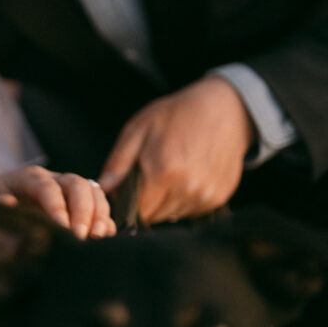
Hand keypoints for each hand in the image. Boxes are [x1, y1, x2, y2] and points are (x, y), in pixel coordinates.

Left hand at [0, 165, 116, 238]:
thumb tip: (9, 203)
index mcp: (30, 177)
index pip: (48, 187)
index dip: (57, 206)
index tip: (62, 228)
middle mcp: (54, 179)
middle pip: (77, 184)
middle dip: (83, 210)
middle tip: (81, 236)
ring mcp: (69, 191)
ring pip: (94, 192)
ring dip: (99, 214)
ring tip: (97, 237)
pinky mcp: (79, 205)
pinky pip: (100, 207)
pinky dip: (106, 221)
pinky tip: (104, 237)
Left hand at [98, 76, 254, 223]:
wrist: (225, 110)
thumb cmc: (176, 115)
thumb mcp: (137, 129)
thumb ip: (118, 163)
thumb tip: (102, 189)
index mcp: (164, 173)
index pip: (135, 211)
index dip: (126, 203)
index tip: (125, 190)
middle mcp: (187, 189)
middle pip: (153, 216)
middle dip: (145, 201)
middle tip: (149, 175)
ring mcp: (206, 196)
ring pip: (171, 215)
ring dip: (164, 201)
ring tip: (169, 172)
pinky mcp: (218, 198)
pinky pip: (190, 210)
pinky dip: (183, 199)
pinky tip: (186, 176)